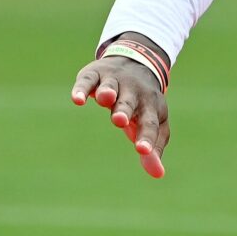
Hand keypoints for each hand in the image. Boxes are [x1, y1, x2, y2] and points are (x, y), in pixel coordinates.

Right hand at [71, 38, 169, 177]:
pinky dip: (82, 89)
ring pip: (110, 87)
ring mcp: (114, 81)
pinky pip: (88, 80)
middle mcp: (133, 92)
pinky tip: (77, 99)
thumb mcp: (153, 123)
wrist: (137, 61)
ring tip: (105, 99)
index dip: (147, 137)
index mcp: (150, 107)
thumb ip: (154, 149)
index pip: (149, 123)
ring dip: (108, 92)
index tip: (143, 151)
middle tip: (120, 120)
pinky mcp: (95, 74)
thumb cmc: (143, 104)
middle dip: (124, 110)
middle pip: (129, 102)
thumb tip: (158, 174)